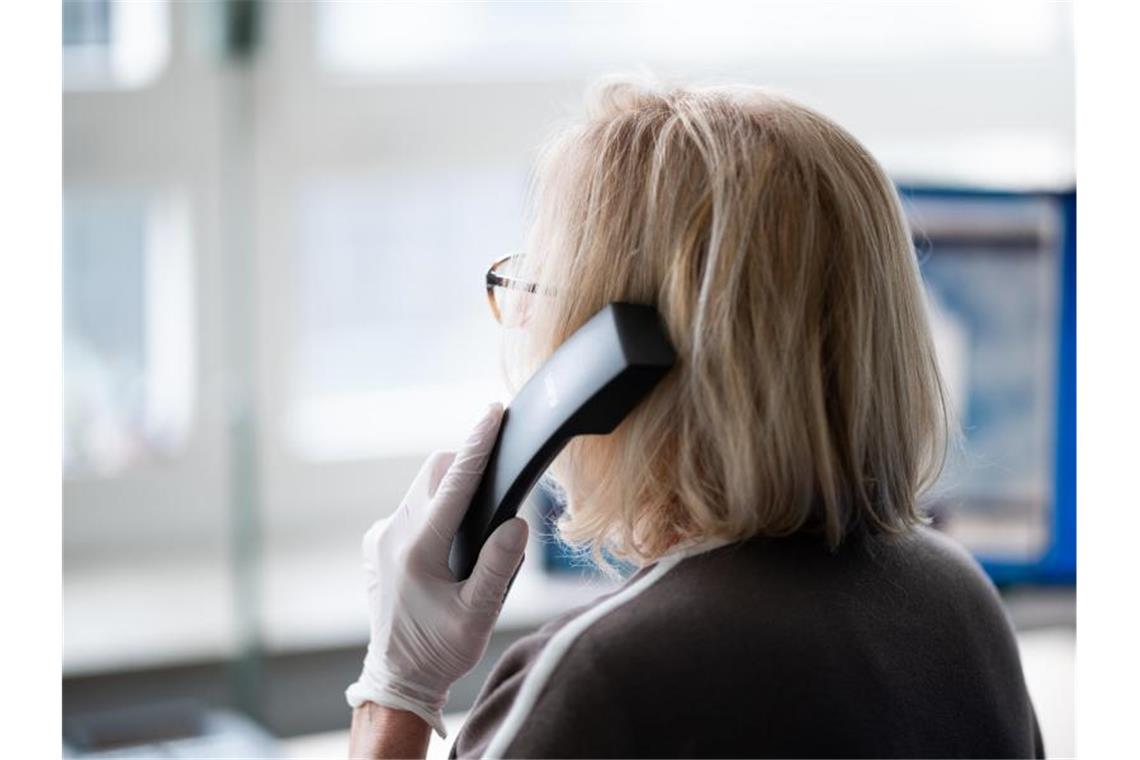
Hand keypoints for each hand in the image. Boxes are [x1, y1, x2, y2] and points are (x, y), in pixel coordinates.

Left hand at [345, 403, 528, 737]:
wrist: (398, 676)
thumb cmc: (441, 649)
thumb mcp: (478, 615)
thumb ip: (498, 566)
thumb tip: (516, 521)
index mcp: (419, 549)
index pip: (455, 484)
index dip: (478, 445)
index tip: (494, 413)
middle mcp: (393, 534)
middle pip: (435, 473)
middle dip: (466, 462)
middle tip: (497, 471)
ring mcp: (381, 536)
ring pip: (422, 487)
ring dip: (451, 487)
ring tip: (476, 515)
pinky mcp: (378, 543)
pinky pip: (411, 507)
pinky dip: (434, 509)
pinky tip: (449, 542)